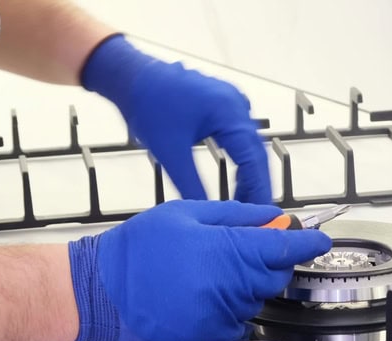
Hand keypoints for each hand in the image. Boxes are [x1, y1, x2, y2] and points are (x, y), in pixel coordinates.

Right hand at [65, 200, 331, 340]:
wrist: (98, 291)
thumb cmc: (137, 250)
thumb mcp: (187, 214)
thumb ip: (238, 215)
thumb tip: (274, 217)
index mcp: (227, 251)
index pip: (285, 247)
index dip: (307, 242)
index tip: (319, 240)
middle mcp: (230, 287)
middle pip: (276, 275)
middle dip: (269, 261)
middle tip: (239, 248)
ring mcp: (222, 316)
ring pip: (257, 298)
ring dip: (245, 284)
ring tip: (205, 272)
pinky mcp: (211, 337)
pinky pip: (238, 320)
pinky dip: (230, 307)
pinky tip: (200, 294)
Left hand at [81, 34, 271, 203]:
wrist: (130, 76)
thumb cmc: (147, 102)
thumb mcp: (170, 152)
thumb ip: (191, 185)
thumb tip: (208, 211)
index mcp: (229, 112)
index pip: (254, 160)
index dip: (259, 189)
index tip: (261, 212)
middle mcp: (236, 105)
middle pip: (256, 154)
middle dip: (256, 185)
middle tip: (255, 213)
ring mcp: (232, 103)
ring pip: (250, 147)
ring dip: (249, 174)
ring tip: (244, 200)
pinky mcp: (224, 106)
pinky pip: (241, 137)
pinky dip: (241, 160)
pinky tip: (236, 178)